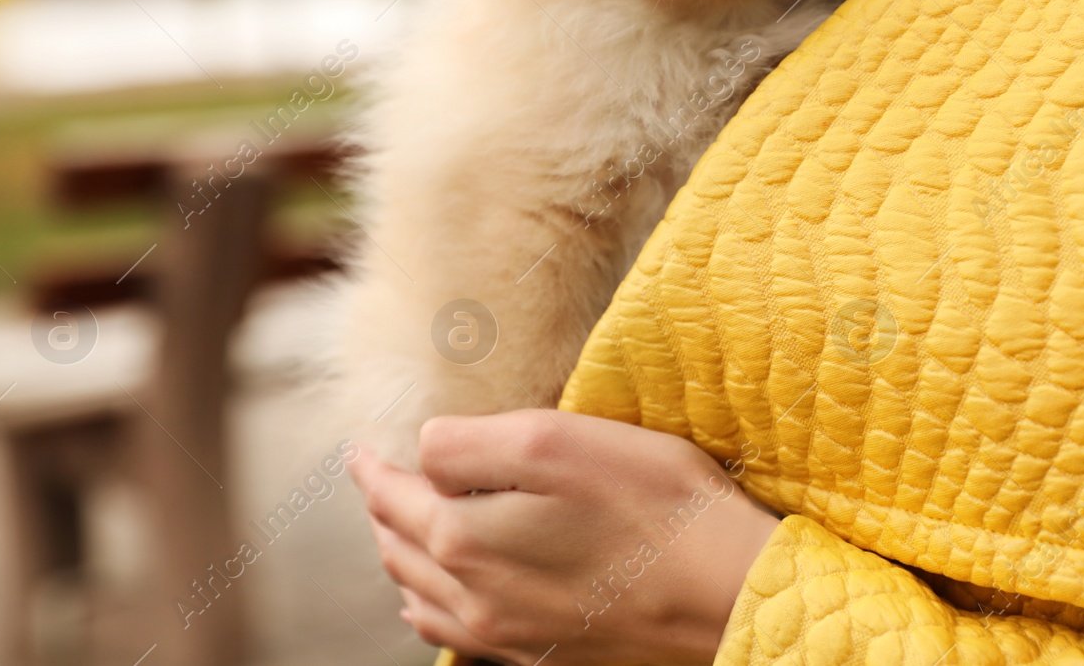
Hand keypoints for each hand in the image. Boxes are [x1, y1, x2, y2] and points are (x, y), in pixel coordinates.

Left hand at [350, 409, 778, 664]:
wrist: (724, 593)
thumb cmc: (651, 504)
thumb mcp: (553, 439)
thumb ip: (468, 444)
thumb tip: (423, 450)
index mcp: (462, 540)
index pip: (393, 493)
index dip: (373, 466)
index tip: (360, 448)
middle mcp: (471, 598)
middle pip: (400, 547)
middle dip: (382, 508)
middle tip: (377, 477)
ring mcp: (506, 635)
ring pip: (421, 595)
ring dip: (402, 555)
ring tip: (402, 525)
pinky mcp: (542, 653)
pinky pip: (457, 635)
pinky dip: (433, 606)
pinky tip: (438, 595)